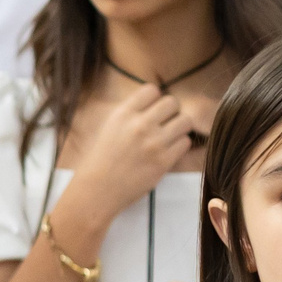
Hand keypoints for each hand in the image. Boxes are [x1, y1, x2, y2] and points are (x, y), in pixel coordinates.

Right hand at [68, 84, 199, 223]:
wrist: (96, 192)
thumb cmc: (100, 161)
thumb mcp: (108, 128)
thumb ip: (130, 114)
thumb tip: (153, 105)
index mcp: (123, 114)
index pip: (152, 90)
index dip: (155, 100)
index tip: (151, 111)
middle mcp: (139, 125)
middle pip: (172, 102)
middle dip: (170, 112)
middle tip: (164, 125)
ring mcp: (153, 143)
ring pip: (185, 121)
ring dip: (179, 128)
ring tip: (169, 138)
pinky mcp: (163, 161)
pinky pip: (185, 142)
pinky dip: (179, 146)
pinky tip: (168, 152)